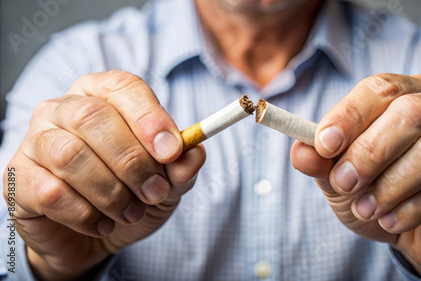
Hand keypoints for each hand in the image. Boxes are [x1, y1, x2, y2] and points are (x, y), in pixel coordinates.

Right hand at [2, 71, 205, 280]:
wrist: (91, 235)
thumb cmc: (129, 195)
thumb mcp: (166, 183)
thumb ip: (181, 167)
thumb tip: (194, 152)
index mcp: (102, 96)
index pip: (123, 88)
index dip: (149, 117)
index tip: (172, 150)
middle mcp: (64, 109)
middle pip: (93, 118)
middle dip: (132, 161)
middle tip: (155, 192)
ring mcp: (35, 140)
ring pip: (70, 155)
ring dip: (110, 191)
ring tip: (131, 212)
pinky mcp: (18, 177)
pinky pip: (51, 192)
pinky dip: (85, 214)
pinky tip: (102, 223)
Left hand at [291, 73, 420, 278]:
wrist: (416, 231)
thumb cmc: (376, 191)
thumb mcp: (339, 179)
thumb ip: (320, 163)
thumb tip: (300, 151)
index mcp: (405, 93)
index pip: (380, 89)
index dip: (350, 115)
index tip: (324, 144)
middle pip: (411, 113)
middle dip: (369, 152)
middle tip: (343, 184)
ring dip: (390, 185)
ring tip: (365, 208)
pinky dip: (412, 208)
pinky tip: (391, 221)